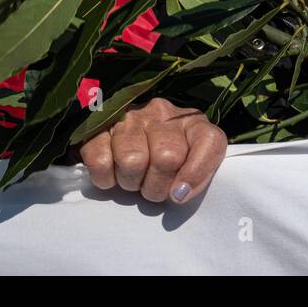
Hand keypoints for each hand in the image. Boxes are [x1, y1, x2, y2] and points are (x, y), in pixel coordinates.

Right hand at [79, 98, 226, 204]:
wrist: (122, 141)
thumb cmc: (163, 162)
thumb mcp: (189, 166)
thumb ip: (197, 176)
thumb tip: (179, 194)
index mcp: (193, 121)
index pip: (209, 141)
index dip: (196, 172)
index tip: (179, 194)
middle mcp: (163, 112)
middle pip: (167, 158)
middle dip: (156, 187)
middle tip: (151, 188)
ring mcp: (130, 115)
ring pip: (132, 161)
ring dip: (131, 183)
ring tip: (133, 178)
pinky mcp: (99, 125)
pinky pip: (100, 161)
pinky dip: (106, 178)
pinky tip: (112, 172)